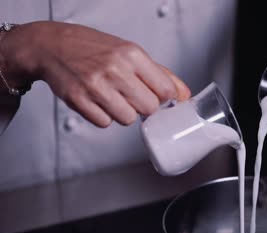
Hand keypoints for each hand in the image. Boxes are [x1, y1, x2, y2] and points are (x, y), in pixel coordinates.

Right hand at [0, 21, 190, 127]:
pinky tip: (97, 101)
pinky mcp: (79, 100)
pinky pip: (105, 123)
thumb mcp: (130, 52)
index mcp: (132, 54)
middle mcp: (115, 69)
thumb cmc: (94, 49)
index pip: (166, 90)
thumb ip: (160, 74)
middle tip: (131, 96)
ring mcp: (96, 86)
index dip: (163, 98)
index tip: (156, 96)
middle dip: (143, 107)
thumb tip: (184, 95)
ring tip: (112, 97)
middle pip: (149, 108)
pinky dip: (104, 117)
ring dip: (123, 113)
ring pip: (128, 119)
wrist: (52, 46)